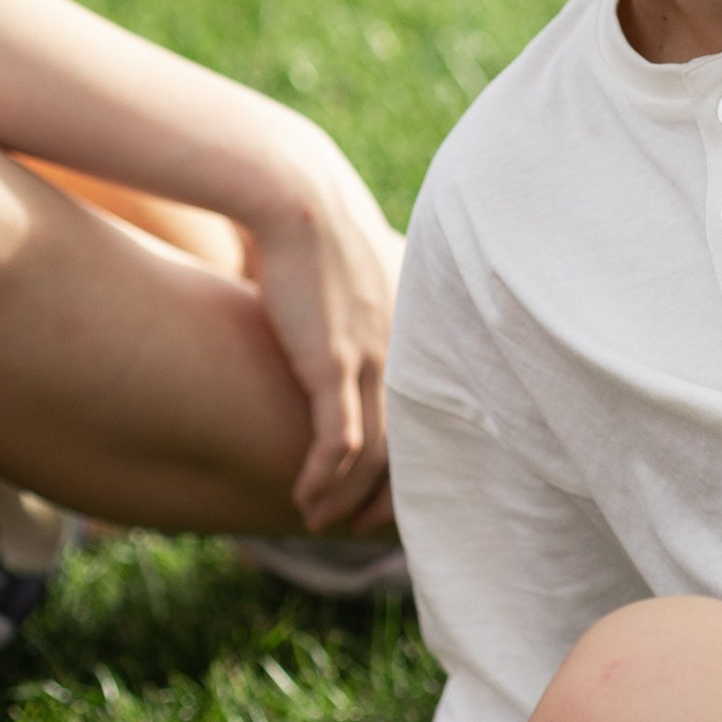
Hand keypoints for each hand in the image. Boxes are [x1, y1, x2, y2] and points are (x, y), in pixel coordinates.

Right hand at [237, 128, 405, 530]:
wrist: (297, 196)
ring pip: (373, 454)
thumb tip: (341, 313)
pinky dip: (322, 476)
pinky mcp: (333, 363)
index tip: (389, 488)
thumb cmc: (315, 227)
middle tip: (361, 525)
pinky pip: (337, 440)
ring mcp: (374, 359)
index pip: (425, 414)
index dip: (409, 459)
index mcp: (414, 332)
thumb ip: (363, 300)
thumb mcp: (356, 270)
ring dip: (344, 495)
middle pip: (408, 446)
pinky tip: (304, 495)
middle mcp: (405, 352)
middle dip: (383, 494)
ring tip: (317, 521)